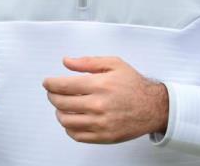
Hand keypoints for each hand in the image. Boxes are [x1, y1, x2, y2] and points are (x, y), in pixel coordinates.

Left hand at [42, 56, 168, 143]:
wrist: (152, 107)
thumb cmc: (133, 84)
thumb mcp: (114, 64)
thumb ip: (88, 62)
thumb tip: (67, 61)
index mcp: (100, 85)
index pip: (64, 85)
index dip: (50, 84)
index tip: (47, 83)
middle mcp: (99, 105)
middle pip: (61, 103)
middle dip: (52, 96)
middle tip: (52, 93)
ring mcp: (101, 123)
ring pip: (66, 121)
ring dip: (59, 112)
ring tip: (62, 106)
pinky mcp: (104, 136)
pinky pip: (77, 135)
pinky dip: (69, 128)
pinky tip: (72, 119)